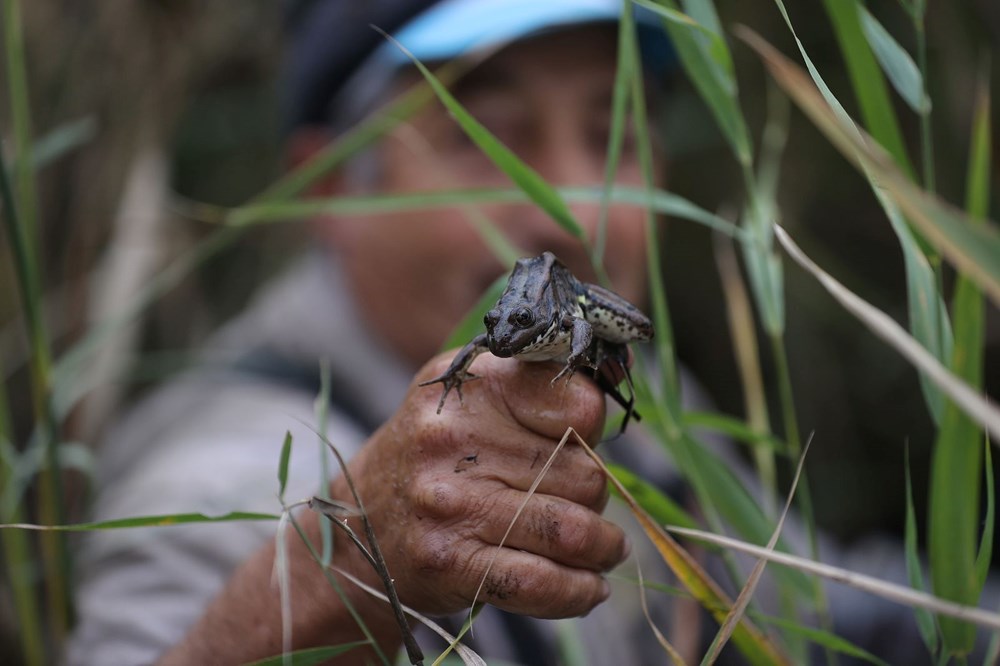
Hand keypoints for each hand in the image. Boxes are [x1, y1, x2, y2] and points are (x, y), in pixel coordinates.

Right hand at [331, 351, 629, 619]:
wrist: (353, 529)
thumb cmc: (432, 460)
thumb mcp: (469, 400)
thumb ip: (536, 388)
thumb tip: (612, 383)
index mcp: (470, 385)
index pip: (577, 404)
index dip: (594, 430)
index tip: (584, 444)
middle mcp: (454, 438)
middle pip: (583, 473)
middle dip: (595, 496)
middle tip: (579, 504)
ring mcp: (450, 502)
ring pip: (573, 529)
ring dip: (602, 547)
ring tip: (603, 550)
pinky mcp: (449, 561)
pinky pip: (540, 583)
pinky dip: (579, 591)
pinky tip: (588, 588)